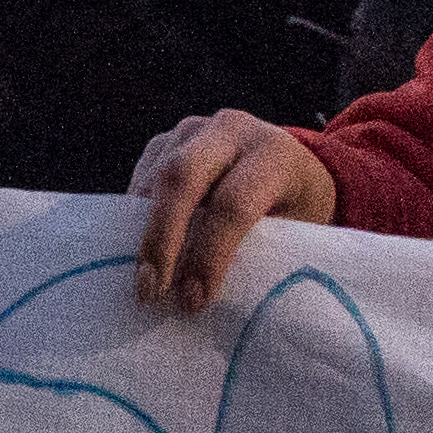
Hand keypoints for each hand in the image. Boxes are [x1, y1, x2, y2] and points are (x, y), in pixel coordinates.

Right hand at [129, 111, 337, 316]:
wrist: (287, 160)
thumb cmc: (295, 207)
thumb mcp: (296, 229)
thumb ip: (260, 255)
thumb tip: (208, 299)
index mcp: (274, 154)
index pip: (233, 203)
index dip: (210, 255)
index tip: (194, 301)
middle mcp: (232, 131)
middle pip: (181, 177)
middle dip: (161, 238)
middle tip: (150, 290)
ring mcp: (193, 130)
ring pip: (155, 179)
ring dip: (143, 234)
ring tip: (144, 283)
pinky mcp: (166, 140)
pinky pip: (142, 180)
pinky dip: (136, 220)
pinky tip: (143, 254)